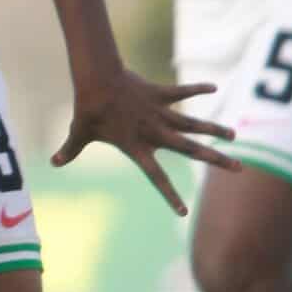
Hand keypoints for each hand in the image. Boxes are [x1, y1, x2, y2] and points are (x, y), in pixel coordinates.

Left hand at [52, 69, 238, 214]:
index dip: (168, 195)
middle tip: (239, 169)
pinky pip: (181, 91)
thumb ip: (69, 150)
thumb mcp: (79, 132)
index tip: (183, 213)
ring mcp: (159, 112)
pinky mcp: (159, 93)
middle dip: (214, 160)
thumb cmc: (88, 108)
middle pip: (190, 149)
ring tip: (235, 136)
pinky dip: (197, 88)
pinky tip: (215, 87)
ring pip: (192, 123)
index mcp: (138, 146)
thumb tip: (52, 163)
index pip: (156, 177)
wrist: (95, 79)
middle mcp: (154, 132)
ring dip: (213, 128)